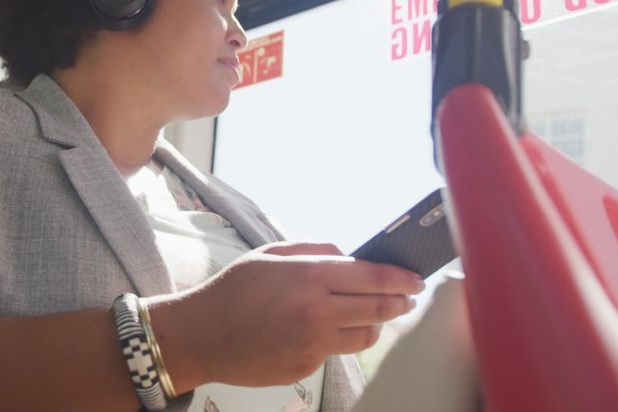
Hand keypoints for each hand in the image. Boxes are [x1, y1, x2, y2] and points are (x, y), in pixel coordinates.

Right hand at [148, 242, 423, 389]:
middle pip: (379, 309)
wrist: (200, 336)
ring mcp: (312, 344)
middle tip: (407, 297)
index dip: (403, 278)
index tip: (417, 278)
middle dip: (399, 301)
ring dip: (374, 323)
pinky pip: (335, 351)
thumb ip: (315, 250)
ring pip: (365, 336)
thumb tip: (351, 256)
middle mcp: (316, 312)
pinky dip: (336, 339)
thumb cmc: (232, 290)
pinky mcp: (306, 367)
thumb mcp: (270, 254)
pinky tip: (319, 329)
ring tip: (366, 314)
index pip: (374, 277)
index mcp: (308, 277)